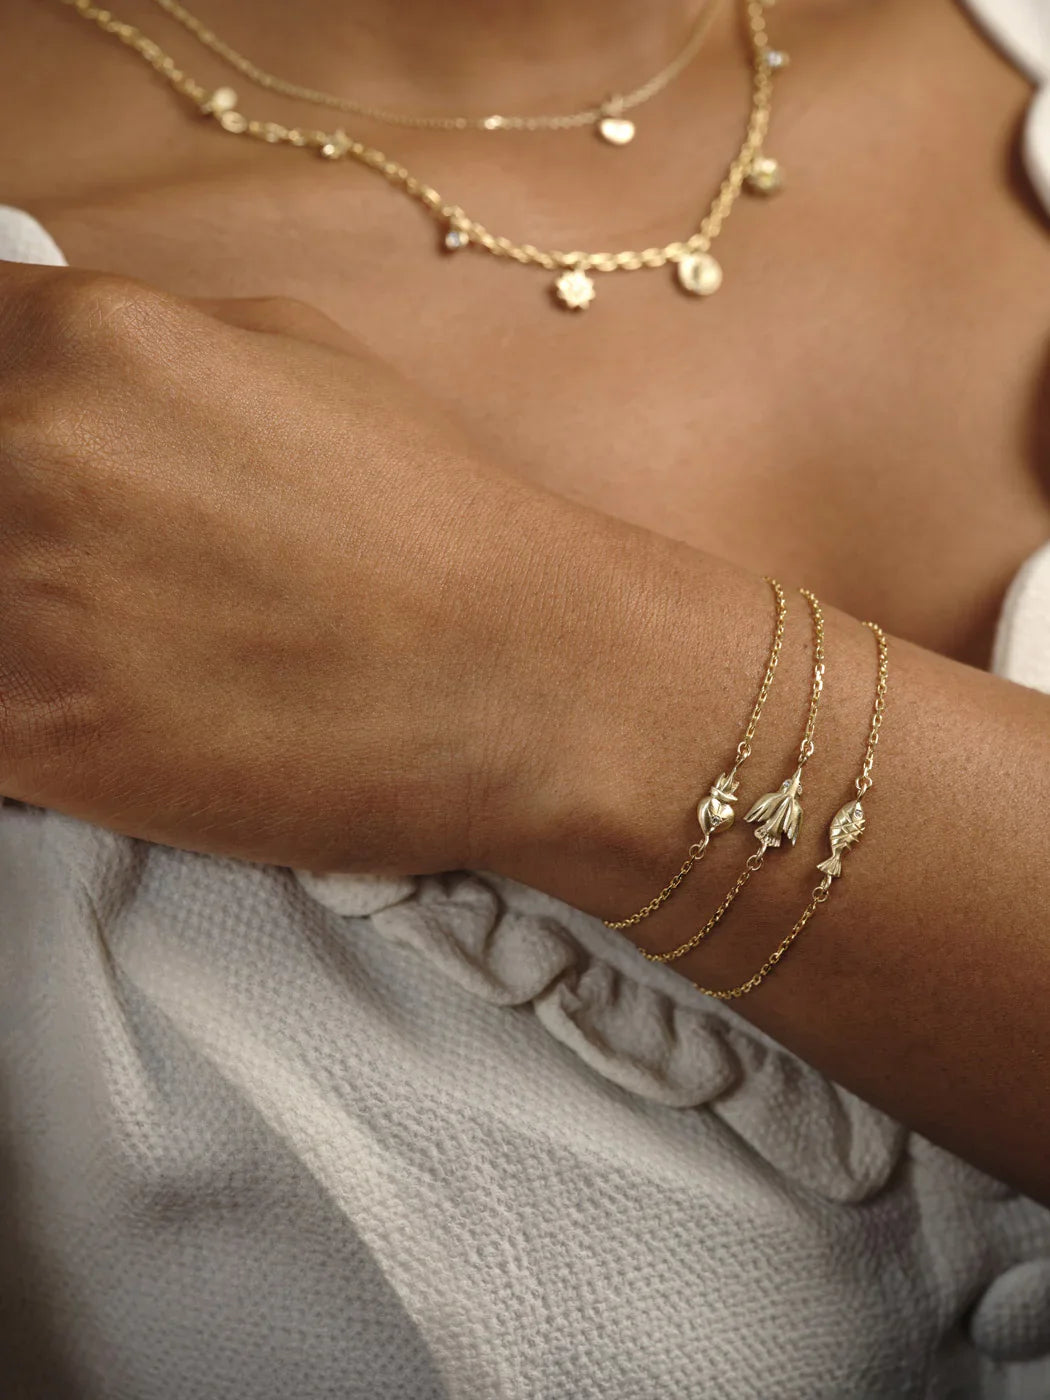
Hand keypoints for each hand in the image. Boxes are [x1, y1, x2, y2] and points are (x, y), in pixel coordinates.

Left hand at [0, 263, 600, 873]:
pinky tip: (90, 711)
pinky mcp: (31, 735)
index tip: (25, 470)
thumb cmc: (429, 520)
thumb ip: (131, 349)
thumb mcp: (290, 359)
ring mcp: (16, 599)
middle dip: (0, 520)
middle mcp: (27, 446)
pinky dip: (13, 710)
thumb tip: (39, 366)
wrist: (527, 682)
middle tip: (84, 570)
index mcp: (91, 336)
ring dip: (3, 618)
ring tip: (101, 639)